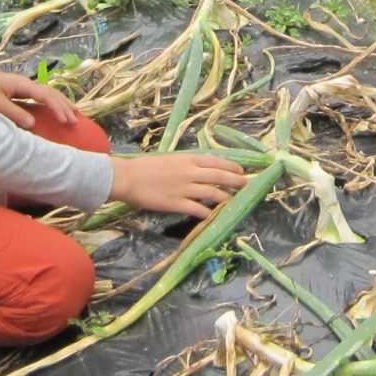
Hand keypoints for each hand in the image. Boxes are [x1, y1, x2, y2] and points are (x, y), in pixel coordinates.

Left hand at [0, 65, 78, 129]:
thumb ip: (14, 113)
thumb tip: (33, 125)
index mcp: (22, 84)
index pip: (46, 96)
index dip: (58, 108)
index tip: (67, 120)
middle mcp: (25, 83)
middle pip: (51, 93)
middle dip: (64, 106)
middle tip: (77, 120)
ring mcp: (22, 86)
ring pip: (47, 93)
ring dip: (61, 103)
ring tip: (74, 113)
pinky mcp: (18, 90)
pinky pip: (40, 96)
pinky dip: (51, 102)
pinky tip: (55, 109)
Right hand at [109, 152, 249, 219]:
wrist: (128, 177)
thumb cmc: (145, 167)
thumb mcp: (169, 159)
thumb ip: (185, 164)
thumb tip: (198, 169)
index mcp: (187, 159)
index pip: (216, 161)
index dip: (231, 167)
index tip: (241, 171)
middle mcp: (189, 172)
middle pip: (219, 176)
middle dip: (236, 181)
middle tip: (247, 185)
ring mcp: (184, 188)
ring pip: (212, 193)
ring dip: (226, 197)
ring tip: (234, 201)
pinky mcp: (176, 203)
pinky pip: (197, 209)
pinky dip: (207, 213)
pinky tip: (213, 216)